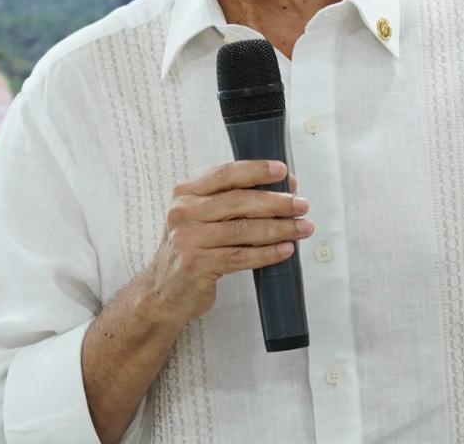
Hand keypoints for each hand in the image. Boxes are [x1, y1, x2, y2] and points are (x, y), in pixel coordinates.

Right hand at [134, 160, 310, 327]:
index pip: (226, 174)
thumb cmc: (191, 249)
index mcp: (186, 193)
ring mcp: (187, 240)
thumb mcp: (202, 218)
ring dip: (278, 229)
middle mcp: (183, 213)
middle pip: (238, 202)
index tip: (283, 171)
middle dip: (276, 203)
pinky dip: (266, 254)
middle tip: (302, 205)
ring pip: (242, 230)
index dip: (256, 170)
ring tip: (302, 228)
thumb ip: (236, 202)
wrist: (161, 292)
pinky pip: (239, 257)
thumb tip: (285, 187)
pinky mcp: (196, 266)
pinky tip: (285, 251)